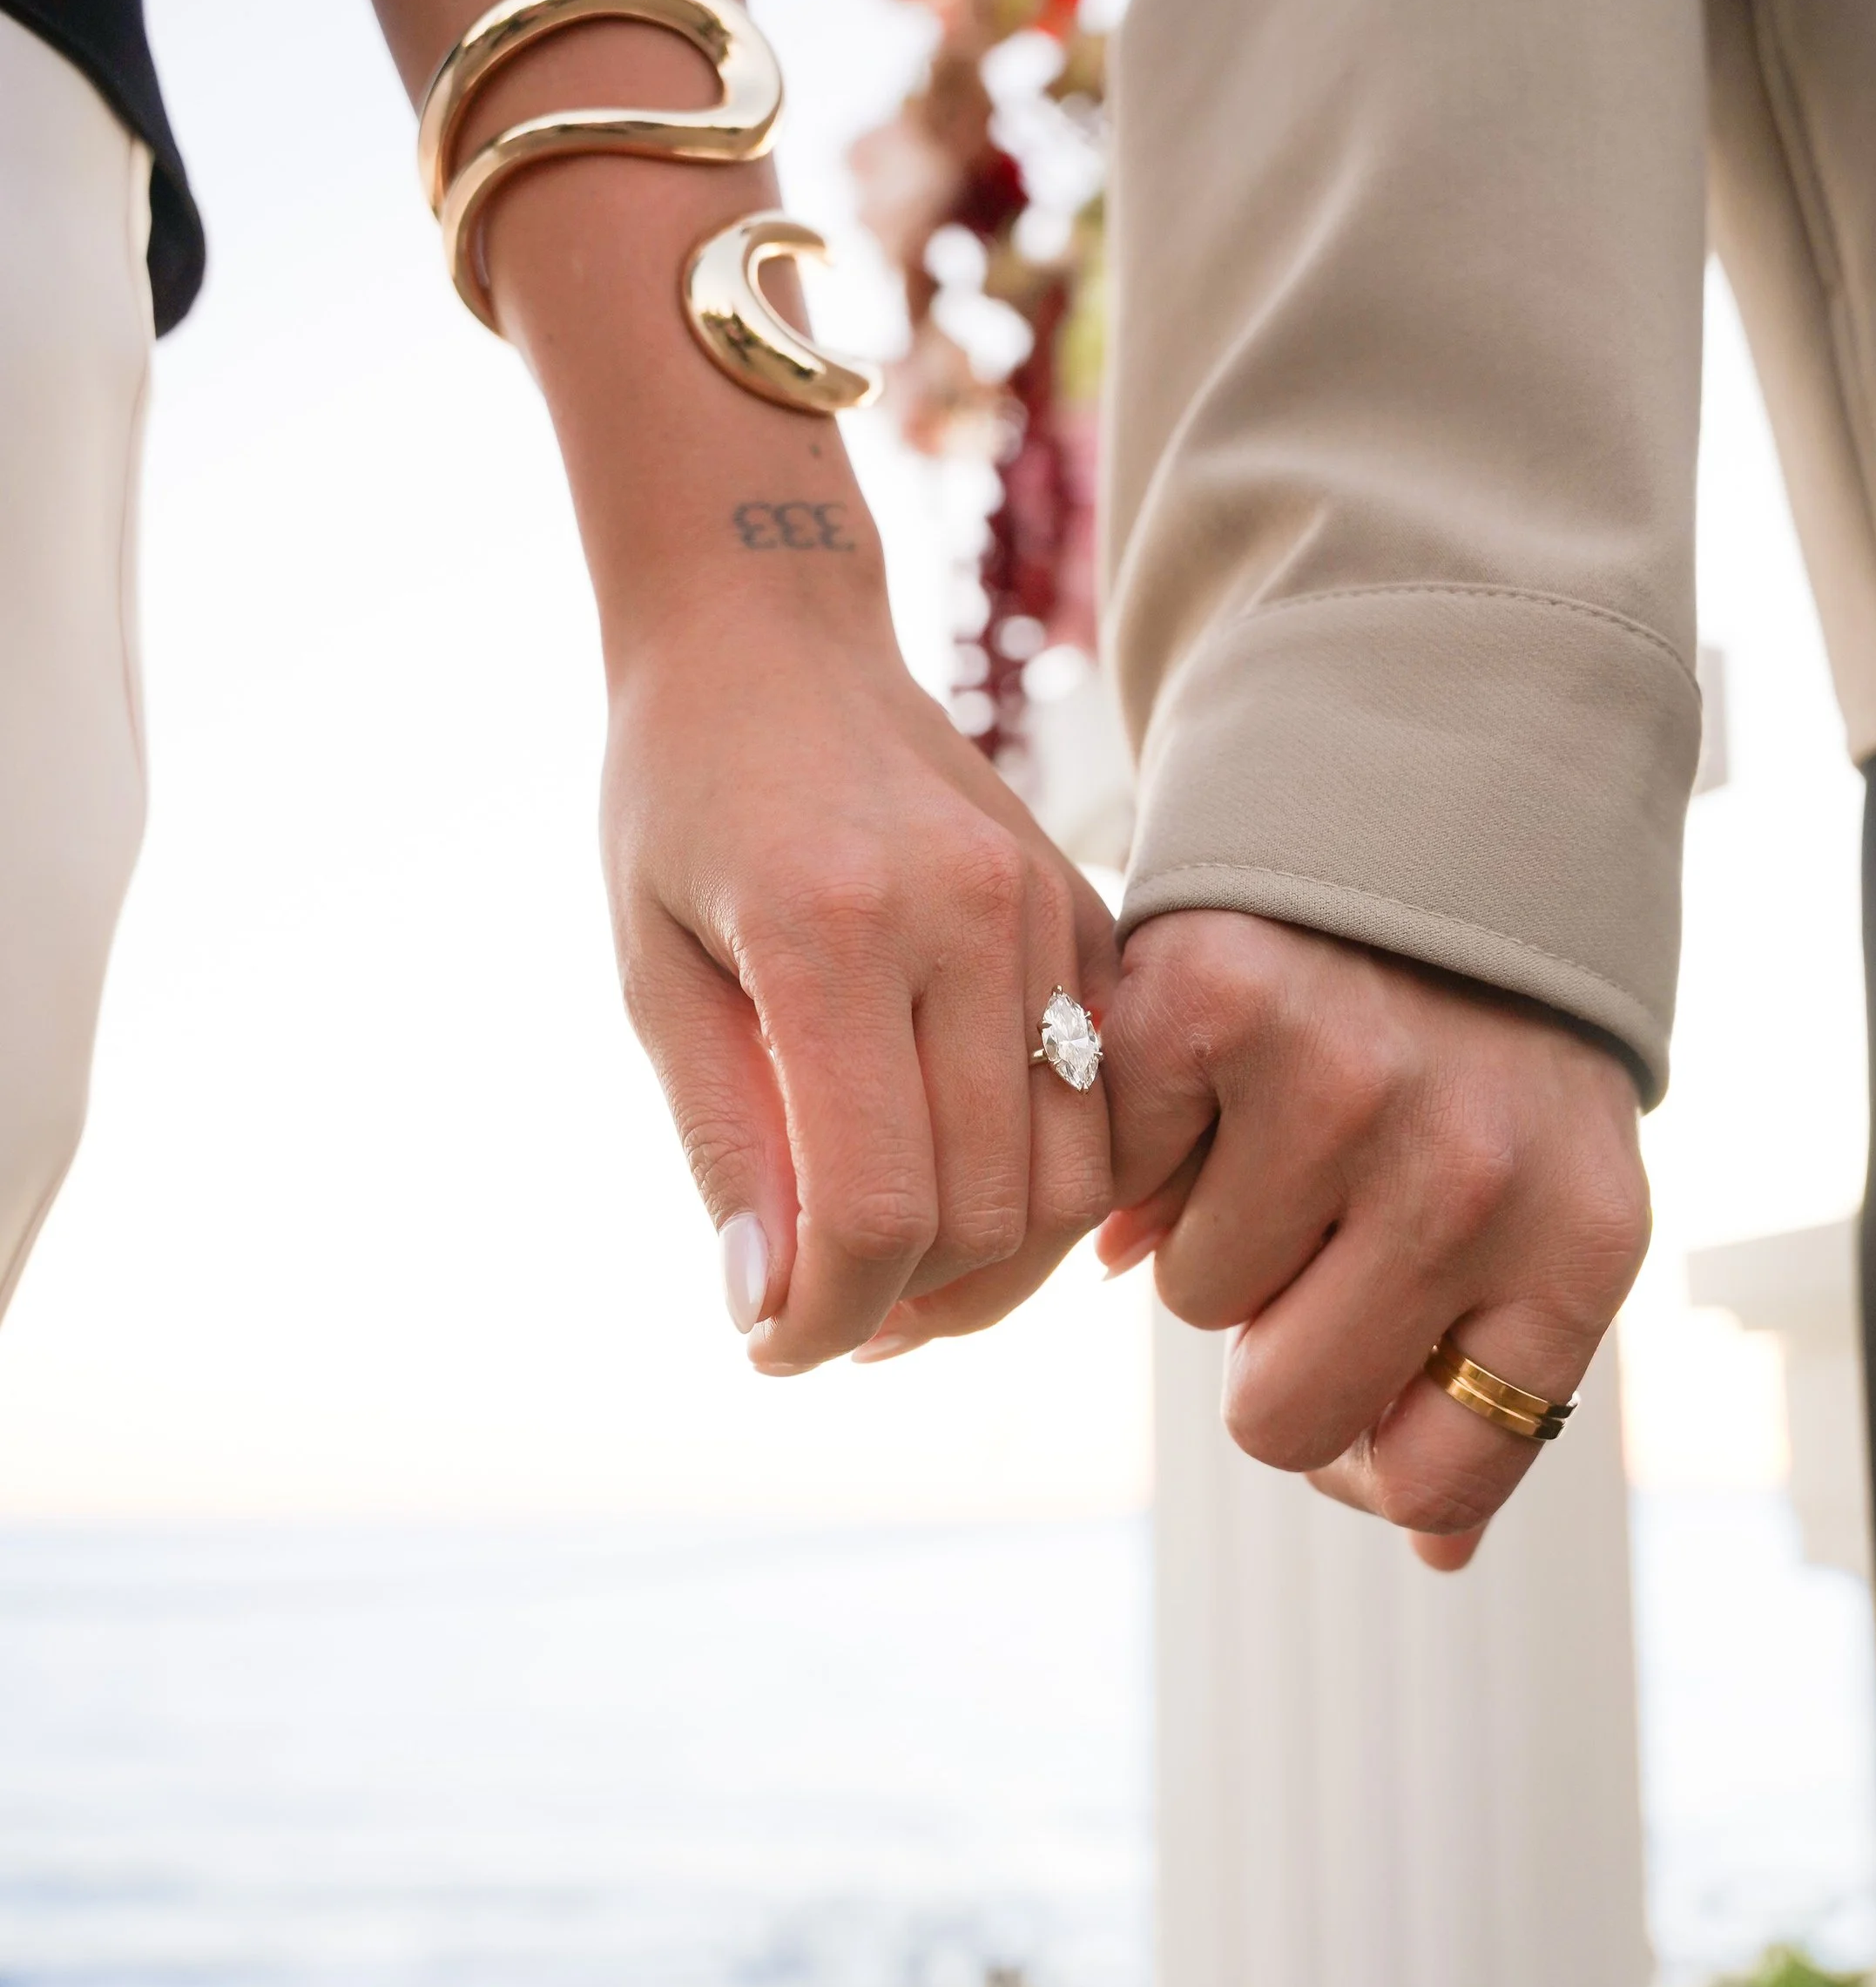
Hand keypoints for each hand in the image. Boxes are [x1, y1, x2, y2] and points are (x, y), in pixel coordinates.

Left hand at [605, 599, 1115, 1372]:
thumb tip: (769, 1310)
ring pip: (1073, 1181)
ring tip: (896, 1284)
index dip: (827, 1317)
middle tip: (824, 1325)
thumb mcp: (650, 975)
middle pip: (988, 1212)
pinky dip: (1057, 1192)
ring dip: (991, 1272)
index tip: (774, 1346)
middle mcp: (966, 919)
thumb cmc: (683, 804)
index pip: (875, 1205)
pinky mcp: (1093, 917)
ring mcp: (1049, 914)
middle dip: (902, 1308)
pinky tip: (972, 1207)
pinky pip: (1113, 1109)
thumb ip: (724, 1142)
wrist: (773, 640)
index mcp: (833, 929)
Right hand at [1094, 912, 1648, 1569]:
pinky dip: (1137, 1142)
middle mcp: (1473, 1173)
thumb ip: (1492, 1383)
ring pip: (1188, 1301)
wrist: (1436, 808)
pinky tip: (1204, 1073)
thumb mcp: (1545, 1209)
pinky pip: (1114, 1181)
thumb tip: (1430, 1553)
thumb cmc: (1481, 1051)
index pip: (1438, 1477)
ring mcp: (1342, 1084)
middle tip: (1304, 1225)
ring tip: (1268, 1119)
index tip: (1358, 1359)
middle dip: (1269, 1341)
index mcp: (1577, 1247)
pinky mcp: (1212, 1000)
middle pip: (1278, 1419)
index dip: (1368, 1444)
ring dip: (1206, 1227)